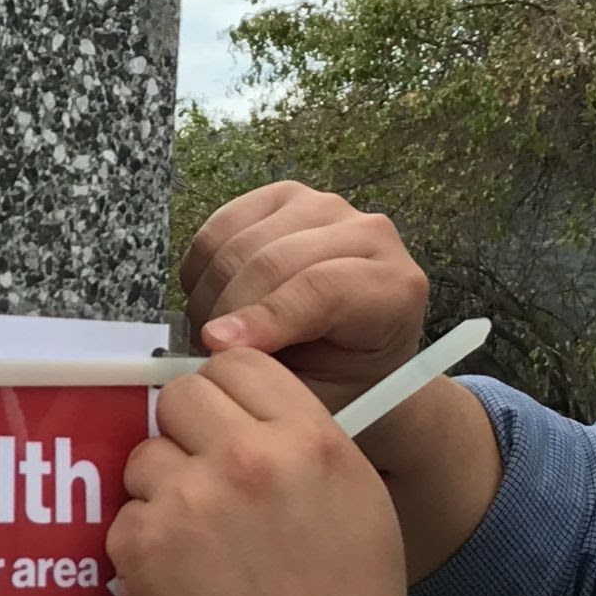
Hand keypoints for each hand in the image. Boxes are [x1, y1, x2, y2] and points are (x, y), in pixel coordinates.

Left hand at [110, 349, 414, 595]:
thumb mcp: (359, 502)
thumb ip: (304, 443)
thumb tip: (248, 412)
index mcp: (309, 439)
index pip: (240, 361)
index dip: (227, 393)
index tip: (225, 423)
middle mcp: (248, 458)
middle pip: (181, 397)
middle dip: (186, 433)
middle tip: (205, 479)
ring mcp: (190, 500)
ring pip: (145, 456)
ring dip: (162, 490)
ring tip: (199, 541)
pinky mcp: (145, 546)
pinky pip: (124, 516)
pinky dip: (144, 545)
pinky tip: (182, 579)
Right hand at [180, 183, 430, 411]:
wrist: (350, 356)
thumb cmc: (339, 382)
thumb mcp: (319, 399)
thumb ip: (278, 377)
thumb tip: (218, 344)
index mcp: (395, 288)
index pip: (322, 288)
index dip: (266, 316)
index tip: (220, 348)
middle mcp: (369, 233)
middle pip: (272, 260)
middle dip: (225, 313)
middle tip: (209, 357)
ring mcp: (324, 207)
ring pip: (238, 243)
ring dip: (209, 297)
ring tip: (216, 336)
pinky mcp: (283, 197)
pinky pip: (218, 228)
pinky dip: (200, 271)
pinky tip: (215, 301)